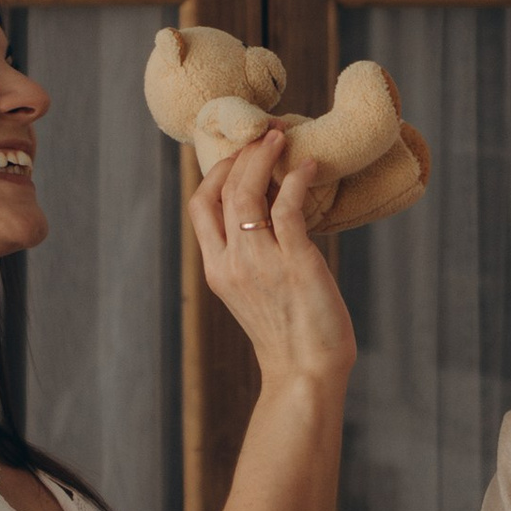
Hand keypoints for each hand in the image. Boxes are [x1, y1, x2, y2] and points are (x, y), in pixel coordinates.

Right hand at [191, 123, 355, 391]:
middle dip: (240, 156)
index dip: (216, 173)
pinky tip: (309, 167)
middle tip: (264, 138)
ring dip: (263, 158)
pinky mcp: (295, 262)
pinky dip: (296, 179)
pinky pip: (288, 207)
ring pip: (247, 193)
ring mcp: (260, 262)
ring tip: (281, 140)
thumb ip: (254, 256)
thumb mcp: (257, 292)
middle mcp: (231, 263)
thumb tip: (272, 211)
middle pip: (219, 191)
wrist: (306, 372)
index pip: (201, 207)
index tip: (239, 156)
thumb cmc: (290, 335)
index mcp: (217, 269)